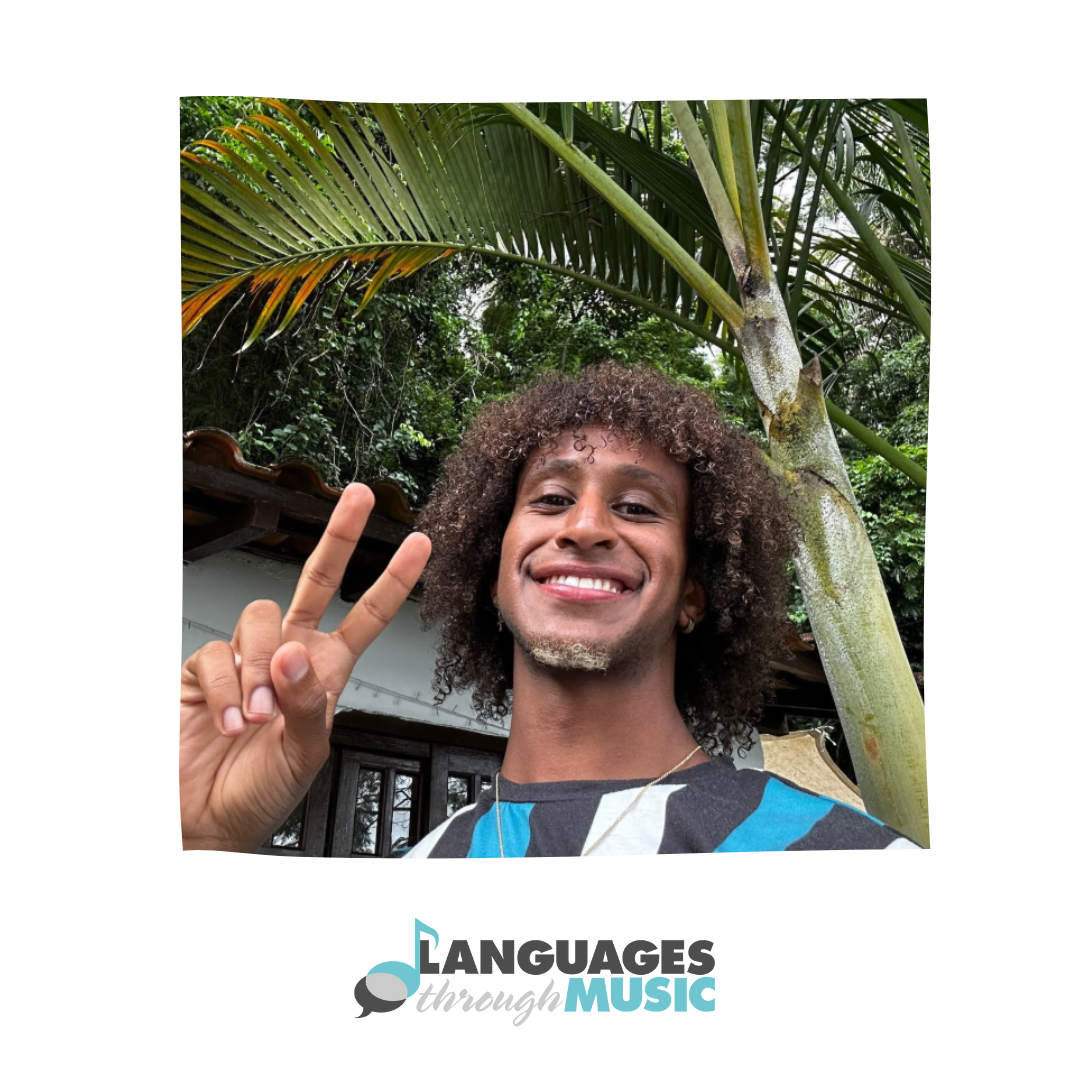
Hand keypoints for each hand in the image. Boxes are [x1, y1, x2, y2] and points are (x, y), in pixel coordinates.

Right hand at [179, 484, 431, 852]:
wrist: (207, 822)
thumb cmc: (263, 792)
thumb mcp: (306, 753)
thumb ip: (308, 702)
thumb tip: (292, 651)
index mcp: (328, 670)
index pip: (367, 616)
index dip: (393, 581)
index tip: (420, 545)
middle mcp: (290, 654)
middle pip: (316, 580)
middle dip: (340, 537)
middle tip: (358, 497)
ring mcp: (247, 659)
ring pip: (261, 617)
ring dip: (263, 670)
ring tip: (259, 717)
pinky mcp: (203, 669)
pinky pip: (216, 655)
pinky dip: (225, 692)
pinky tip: (230, 722)